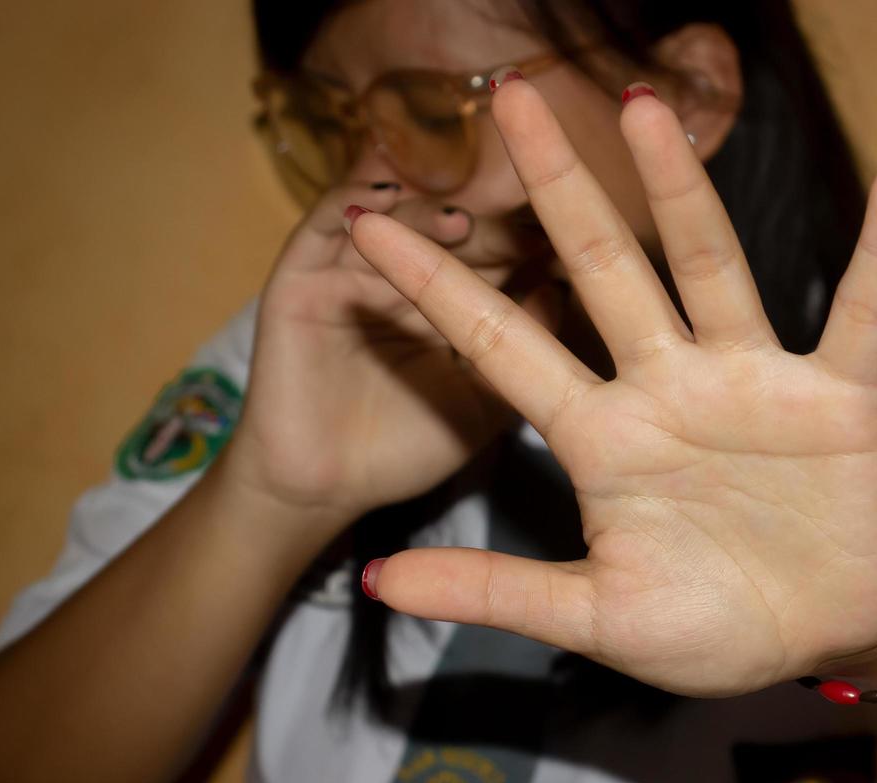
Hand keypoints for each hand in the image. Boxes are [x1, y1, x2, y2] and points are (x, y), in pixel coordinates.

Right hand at [224, 185, 562, 524]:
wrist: (328, 491)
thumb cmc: (411, 447)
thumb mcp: (487, 400)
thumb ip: (526, 349)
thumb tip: (567, 285)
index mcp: (458, 299)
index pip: (500, 249)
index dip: (531, 234)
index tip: (576, 228)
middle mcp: (408, 271)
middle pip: (454, 222)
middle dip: (488, 216)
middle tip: (519, 215)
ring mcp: (353, 268)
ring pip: (397, 215)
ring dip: (427, 211)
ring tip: (459, 222)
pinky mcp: (300, 275)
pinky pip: (323, 224)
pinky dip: (352, 201)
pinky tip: (384, 198)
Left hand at [347, 79, 876, 696]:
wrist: (826, 644)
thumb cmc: (713, 628)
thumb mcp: (598, 614)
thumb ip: (499, 589)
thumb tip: (373, 582)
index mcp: (603, 439)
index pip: (505, 347)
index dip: (437, 290)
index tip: (366, 226)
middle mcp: (669, 388)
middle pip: (603, 269)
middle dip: (555, 187)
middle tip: (507, 95)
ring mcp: (753, 383)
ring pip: (711, 266)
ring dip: (681, 188)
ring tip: (643, 104)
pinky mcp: (839, 396)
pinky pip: (863, 310)